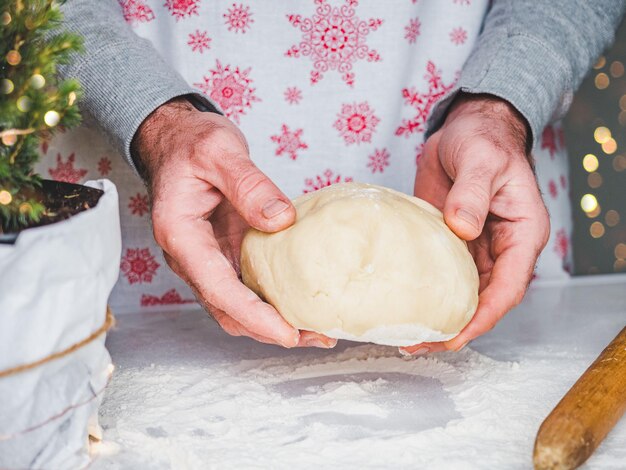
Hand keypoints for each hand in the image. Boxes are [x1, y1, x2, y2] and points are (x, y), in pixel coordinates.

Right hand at [132, 97, 335, 348]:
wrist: (176, 140)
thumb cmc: (191, 143)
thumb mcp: (220, 151)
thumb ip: (249, 184)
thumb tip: (282, 220)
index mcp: (181, 235)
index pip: (218, 289)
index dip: (254, 317)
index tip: (289, 334)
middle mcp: (191, 256)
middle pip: (228, 310)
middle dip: (270, 330)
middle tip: (317, 336)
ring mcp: (208, 258)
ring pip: (238, 306)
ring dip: (274, 322)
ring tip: (318, 329)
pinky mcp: (225, 253)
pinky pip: (247, 287)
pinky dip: (273, 301)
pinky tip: (301, 301)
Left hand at [401, 94, 549, 354]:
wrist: (465, 129)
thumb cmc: (484, 140)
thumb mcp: (481, 161)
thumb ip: (472, 194)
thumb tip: (462, 229)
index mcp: (521, 234)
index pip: (508, 287)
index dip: (484, 317)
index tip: (456, 336)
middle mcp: (500, 248)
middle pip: (484, 301)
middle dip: (456, 327)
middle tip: (418, 343)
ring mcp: (475, 248)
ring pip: (461, 293)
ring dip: (438, 316)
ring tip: (406, 335)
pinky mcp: (450, 242)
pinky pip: (440, 274)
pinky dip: (425, 292)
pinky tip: (402, 304)